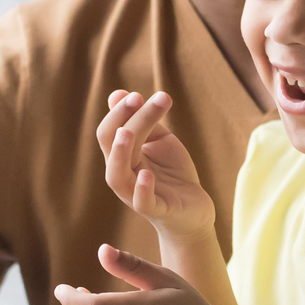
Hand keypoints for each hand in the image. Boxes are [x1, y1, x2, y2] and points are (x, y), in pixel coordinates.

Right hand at [97, 90, 214, 238]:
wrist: (194, 208)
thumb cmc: (172, 172)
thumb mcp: (159, 141)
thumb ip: (142, 121)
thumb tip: (118, 94)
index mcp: (122, 156)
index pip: (111, 130)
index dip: (120, 111)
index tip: (139, 95)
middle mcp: (123, 174)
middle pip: (112, 145)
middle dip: (122, 119)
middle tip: (138, 98)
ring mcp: (135, 194)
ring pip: (116, 177)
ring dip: (120, 153)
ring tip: (126, 132)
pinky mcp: (156, 210)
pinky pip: (142, 203)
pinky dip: (142, 189)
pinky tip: (147, 174)